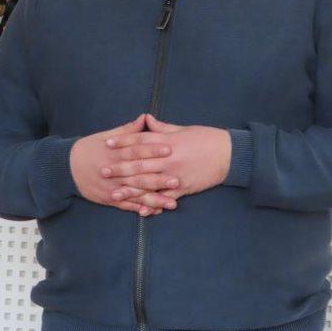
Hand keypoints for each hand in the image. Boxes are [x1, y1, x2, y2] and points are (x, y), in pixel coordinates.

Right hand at [69, 113, 179, 215]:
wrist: (66, 168)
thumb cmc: (89, 148)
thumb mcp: (107, 136)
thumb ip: (128, 130)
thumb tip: (144, 117)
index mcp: (115, 153)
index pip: (137, 150)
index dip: (153, 149)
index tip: (169, 148)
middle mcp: (114, 171)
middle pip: (139, 174)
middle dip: (158, 178)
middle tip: (177, 179)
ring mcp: (112, 187)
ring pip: (136, 194)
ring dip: (154, 199)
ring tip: (172, 202)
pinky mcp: (109, 199)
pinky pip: (126, 205)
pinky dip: (140, 209)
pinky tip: (154, 211)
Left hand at [103, 113, 231, 203]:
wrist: (228, 154)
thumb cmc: (205, 138)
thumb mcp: (183, 128)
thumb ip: (162, 127)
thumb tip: (146, 119)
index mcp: (168, 141)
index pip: (140, 140)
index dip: (123, 142)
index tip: (108, 143)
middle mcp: (169, 158)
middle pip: (139, 163)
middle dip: (120, 168)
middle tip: (103, 170)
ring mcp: (175, 175)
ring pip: (149, 184)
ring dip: (130, 190)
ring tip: (114, 195)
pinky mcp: (184, 189)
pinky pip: (165, 199)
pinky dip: (153, 205)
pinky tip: (141, 211)